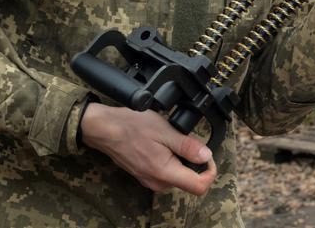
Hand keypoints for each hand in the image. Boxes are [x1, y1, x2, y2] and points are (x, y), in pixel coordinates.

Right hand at [80, 103, 216, 194]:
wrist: (104, 128)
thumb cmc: (131, 126)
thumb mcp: (165, 131)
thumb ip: (187, 146)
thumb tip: (207, 156)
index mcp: (165, 173)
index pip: (199, 187)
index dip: (210, 171)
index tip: (208, 155)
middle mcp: (158, 182)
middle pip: (190, 181)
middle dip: (195, 162)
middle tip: (188, 140)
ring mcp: (150, 180)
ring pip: (178, 176)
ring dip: (181, 160)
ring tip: (171, 139)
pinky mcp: (145, 175)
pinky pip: (166, 172)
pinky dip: (170, 160)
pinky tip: (162, 143)